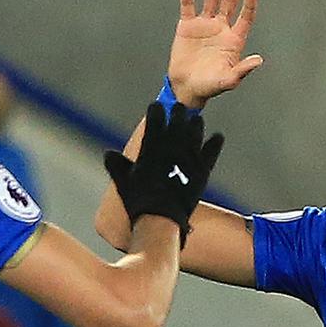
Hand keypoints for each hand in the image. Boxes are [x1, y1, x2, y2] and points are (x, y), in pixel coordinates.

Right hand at [104, 102, 223, 245]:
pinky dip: (215, 142)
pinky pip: (212, 150)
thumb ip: (117, 165)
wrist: (161, 220)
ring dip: (196, 123)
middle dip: (178, 112)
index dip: (156, 110)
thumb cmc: (139, 202)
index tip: (156, 106)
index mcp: (152, 146)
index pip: (155, 118)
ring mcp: (189, 157)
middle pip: (178, 119)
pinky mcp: (203, 169)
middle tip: (178, 109)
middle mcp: (172, 146)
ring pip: (196, 130)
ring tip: (196, 121)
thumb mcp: (123, 182)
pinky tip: (217, 137)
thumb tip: (108, 154)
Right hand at [167, 0, 261, 107]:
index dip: (249, 6)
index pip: (245, 18)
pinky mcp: (187, 26)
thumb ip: (242, 70)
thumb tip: (258, 60)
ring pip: (211, 0)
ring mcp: (204, 25)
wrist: (186, 87)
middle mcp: (221, 28)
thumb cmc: (209, 86)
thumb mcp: (227, 80)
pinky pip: (187, 7)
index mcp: (234, 39)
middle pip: (229, 3)